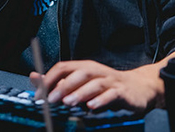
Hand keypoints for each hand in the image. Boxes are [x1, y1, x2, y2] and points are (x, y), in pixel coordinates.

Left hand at [30, 60, 164, 113]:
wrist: (139, 87)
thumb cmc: (106, 86)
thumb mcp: (82, 82)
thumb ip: (59, 82)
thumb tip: (35, 77)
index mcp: (84, 67)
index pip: (63, 67)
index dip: (50, 78)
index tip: (40, 93)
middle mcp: (96, 71)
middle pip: (78, 74)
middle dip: (63, 86)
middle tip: (52, 99)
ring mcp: (110, 80)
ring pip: (94, 84)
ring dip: (80, 93)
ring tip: (68, 103)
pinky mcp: (122, 92)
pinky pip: (111, 94)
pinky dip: (100, 100)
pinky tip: (92, 107)